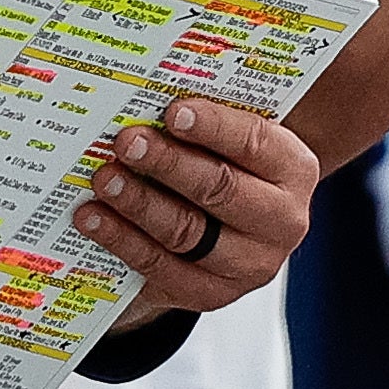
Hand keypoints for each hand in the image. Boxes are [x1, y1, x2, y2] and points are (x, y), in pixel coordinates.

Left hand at [74, 99, 320, 327]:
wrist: (230, 229)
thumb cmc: (226, 165)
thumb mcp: (232, 140)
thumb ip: (206, 121)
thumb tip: (152, 94)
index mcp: (294, 170)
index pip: (255, 143)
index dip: (213, 127)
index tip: (172, 112)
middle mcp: (282, 222)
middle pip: (219, 190)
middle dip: (167, 164)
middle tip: (126, 142)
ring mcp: (249, 265)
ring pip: (187, 233)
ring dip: (139, 203)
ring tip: (104, 179)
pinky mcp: (212, 294)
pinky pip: (162, 269)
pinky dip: (123, 241)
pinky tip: (94, 218)